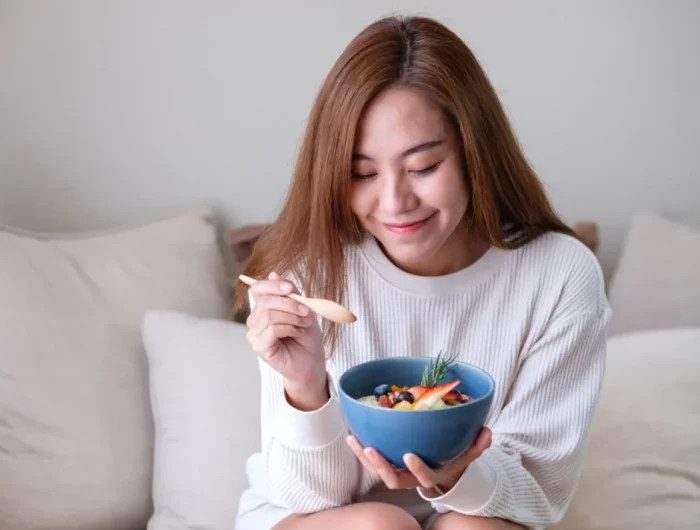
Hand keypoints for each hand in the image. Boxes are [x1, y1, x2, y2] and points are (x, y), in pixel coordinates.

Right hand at [245, 272, 326, 404]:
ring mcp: (254, 334)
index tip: (291, 289)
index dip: (273, 285)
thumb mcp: (302, 309)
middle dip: (290, 304)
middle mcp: (255, 320)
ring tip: (304, 325)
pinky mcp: (259, 347)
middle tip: (307, 312)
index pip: (257, 288)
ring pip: (270, 315)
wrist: (312, 362)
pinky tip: (298, 334)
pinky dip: (290, 329)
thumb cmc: (306, 337)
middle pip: (266, 301)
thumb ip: (289, 293)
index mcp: (263, 308)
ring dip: (292, 317)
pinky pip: (272, 329)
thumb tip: (273, 273)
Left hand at [346, 427, 491, 492]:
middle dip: (380, 466)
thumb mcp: (469, 453)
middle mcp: (411, 477)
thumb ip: (478, 444)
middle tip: (371, 449)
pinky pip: (373, 459)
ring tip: (354, 439)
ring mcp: (397, 472)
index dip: (417, 469)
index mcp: (431, 475)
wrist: (441, 469)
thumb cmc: (454, 458)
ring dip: (364, 456)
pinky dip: (362, 448)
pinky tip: (354, 434)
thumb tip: (487, 432)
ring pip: (377, 470)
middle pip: (392, 478)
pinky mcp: (388, 463)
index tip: (410, 455)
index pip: (424, 477)